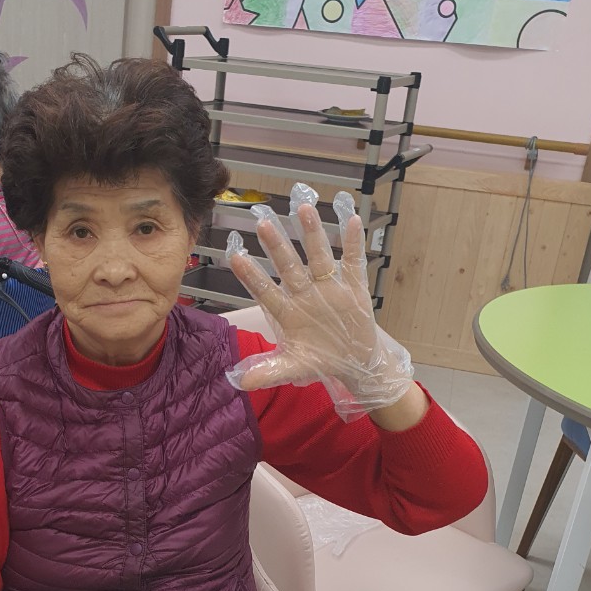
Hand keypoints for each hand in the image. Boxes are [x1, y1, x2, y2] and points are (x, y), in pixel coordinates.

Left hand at [225, 189, 413, 419]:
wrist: (354, 363)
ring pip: (318, 256)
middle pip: (289, 266)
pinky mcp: (353, 287)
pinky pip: (353, 262)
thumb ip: (268, 371)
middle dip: (277, 245)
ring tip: (304, 209)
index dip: (252, 276)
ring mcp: (329, 288)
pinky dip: (353, 243)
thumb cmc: (320, 361)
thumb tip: (239, 382)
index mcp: (287, 312)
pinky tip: (350, 220)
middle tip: (263, 223)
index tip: (235, 258)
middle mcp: (304, 294)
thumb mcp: (294, 368)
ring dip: (312, 233)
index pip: (265, 291)